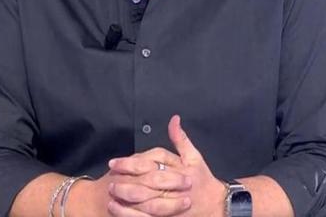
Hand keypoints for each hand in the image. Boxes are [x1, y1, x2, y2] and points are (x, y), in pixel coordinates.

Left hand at [108, 115, 226, 216]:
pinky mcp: (167, 216)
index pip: (148, 166)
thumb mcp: (194, 157)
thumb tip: (174, 119)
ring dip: (126, 201)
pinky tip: (118, 210)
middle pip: (144, 186)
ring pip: (145, 204)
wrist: (216, 205)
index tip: (113, 163)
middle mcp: (173, 189)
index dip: (128, 164)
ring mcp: (170, 205)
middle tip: (109, 181)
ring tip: (111, 196)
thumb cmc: (202, 180)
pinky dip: (131, 215)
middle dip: (125, 184)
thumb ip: (180, 139)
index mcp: (177, 172)